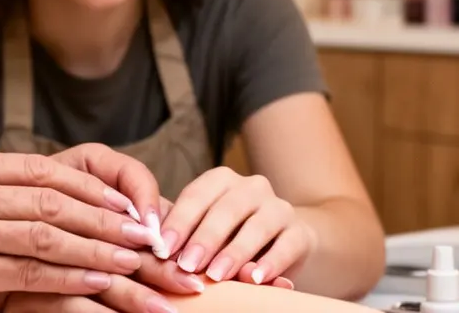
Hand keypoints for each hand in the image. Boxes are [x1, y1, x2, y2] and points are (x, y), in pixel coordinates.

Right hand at [0, 147, 168, 312]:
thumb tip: (59, 203)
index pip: (42, 169)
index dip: (92, 188)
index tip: (128, 206)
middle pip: (51, 197)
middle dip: (106, 216)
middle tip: (146, 233)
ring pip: (47, 232)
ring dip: (98, 247)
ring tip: (134, 258)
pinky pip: (29, 269)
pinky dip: (71, 274)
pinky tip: (99, 281)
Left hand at [156, 167, 316, 285]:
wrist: (280, 242)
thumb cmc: (226, 237)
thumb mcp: (203, 232)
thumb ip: (184, 237)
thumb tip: (157, 250)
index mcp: (221, 180)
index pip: (196, 196)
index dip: (178, 222)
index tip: (161, 247)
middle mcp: (252, 187)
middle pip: (226, 209)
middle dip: (204, 239)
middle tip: (187, 265)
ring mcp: (279, 207)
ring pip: (257, 226)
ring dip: (234, 252)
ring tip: (216, 275)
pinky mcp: (301, 232)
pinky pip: (287, 245)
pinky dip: (271, 262)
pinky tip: (255, 279)